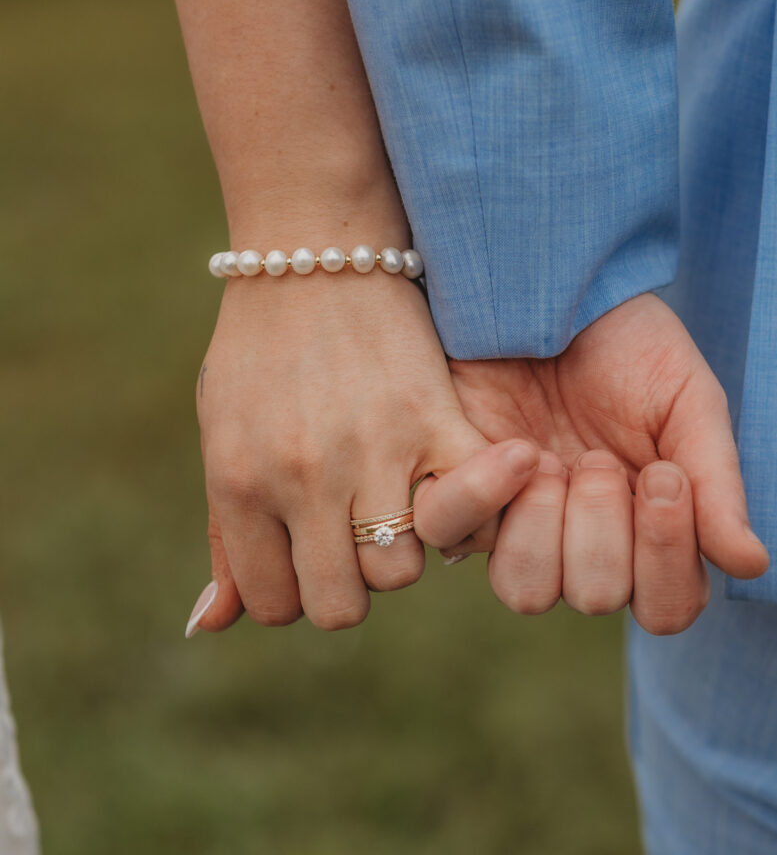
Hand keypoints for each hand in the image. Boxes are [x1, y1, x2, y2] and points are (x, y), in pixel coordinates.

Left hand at [187, 270, 539, 634]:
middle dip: (348, 582)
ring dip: (401, 547)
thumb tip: (207, 627)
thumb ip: (223, 534)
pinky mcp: (432, 418)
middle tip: (355, 533)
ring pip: (400, 570)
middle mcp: (303, 478)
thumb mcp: (223, 436)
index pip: (275, 603)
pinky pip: (469, 511)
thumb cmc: (260, 347)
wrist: (313, 249)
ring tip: (396, 499)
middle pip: (341, 605)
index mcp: (240, 482)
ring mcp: (371, 450)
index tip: (311, 553)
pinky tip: (448, 483)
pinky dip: (469, 511)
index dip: (296, 589)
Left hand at [413, 293, 768, 633]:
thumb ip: (716, 480)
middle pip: (595, 597)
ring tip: (554, 457)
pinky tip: (516, 451)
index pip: (668, 606)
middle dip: (604, 528)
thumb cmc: (629, 343)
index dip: (668, 561)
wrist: (556, 286)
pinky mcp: (456, 484)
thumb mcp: (687, 399)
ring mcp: (514, 517)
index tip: (664, 477)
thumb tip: (751, 563)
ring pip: (524, 589)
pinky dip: (482, 497)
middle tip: (599, 457)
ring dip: (547, 525)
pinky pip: (448, 531)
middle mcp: (580, 536)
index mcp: (647, 526)